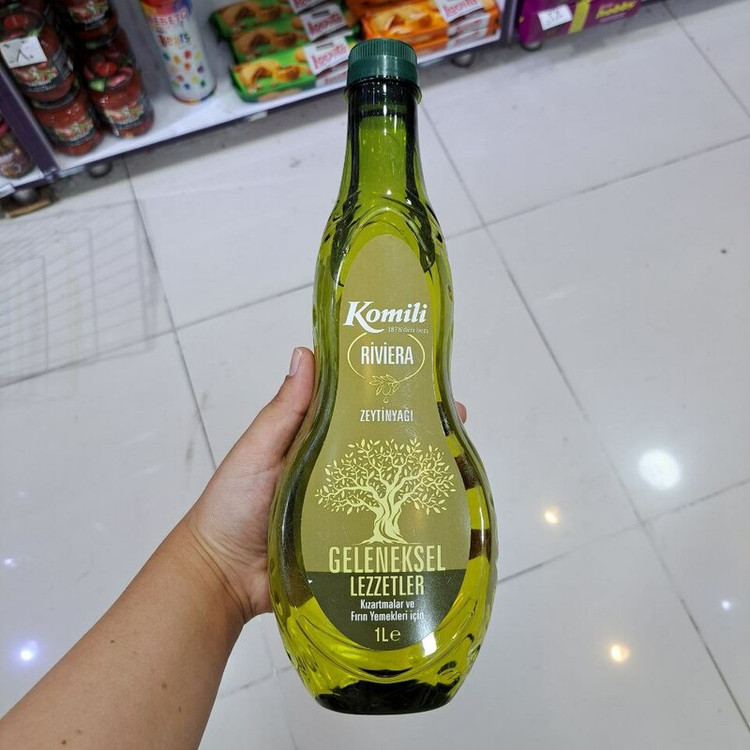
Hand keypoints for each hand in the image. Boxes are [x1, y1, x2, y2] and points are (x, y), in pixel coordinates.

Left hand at [183, 347, 467, 623]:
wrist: (223, 577)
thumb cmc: (230, 506)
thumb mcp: (258, 450)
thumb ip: (284, 410)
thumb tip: (305, 353)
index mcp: (316, 441)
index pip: (358, 410)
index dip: (388, 393)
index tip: (423, 378)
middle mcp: (338, 471)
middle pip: (385, 447)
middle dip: (421, 433)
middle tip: (455, 420)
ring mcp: (348, 508)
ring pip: (394, 487)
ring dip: (426, 475)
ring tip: (459, 464)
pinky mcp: (352, 543)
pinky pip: (386, 531)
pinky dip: (414, 523)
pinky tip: (443, 519)